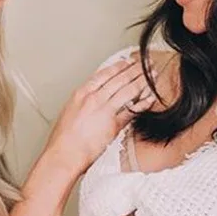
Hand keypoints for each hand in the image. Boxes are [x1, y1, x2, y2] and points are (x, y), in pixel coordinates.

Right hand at [43, 60, 154, 176]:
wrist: (63, 154)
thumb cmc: (64, 138)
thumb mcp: (71, 110)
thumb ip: (85, 100)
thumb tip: (97, 94)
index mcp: (82, 93)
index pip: (105, 73)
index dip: (119, 66)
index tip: (129, 61)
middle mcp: (94, 98)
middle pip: (119, 78)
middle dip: (135, 69)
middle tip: (146, 63)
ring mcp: (104, 110)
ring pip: (128, 90)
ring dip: (143, 80)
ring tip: (153, 75)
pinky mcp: (113, 125)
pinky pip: (133, 110)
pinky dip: (143, 102)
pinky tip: (150, 97)